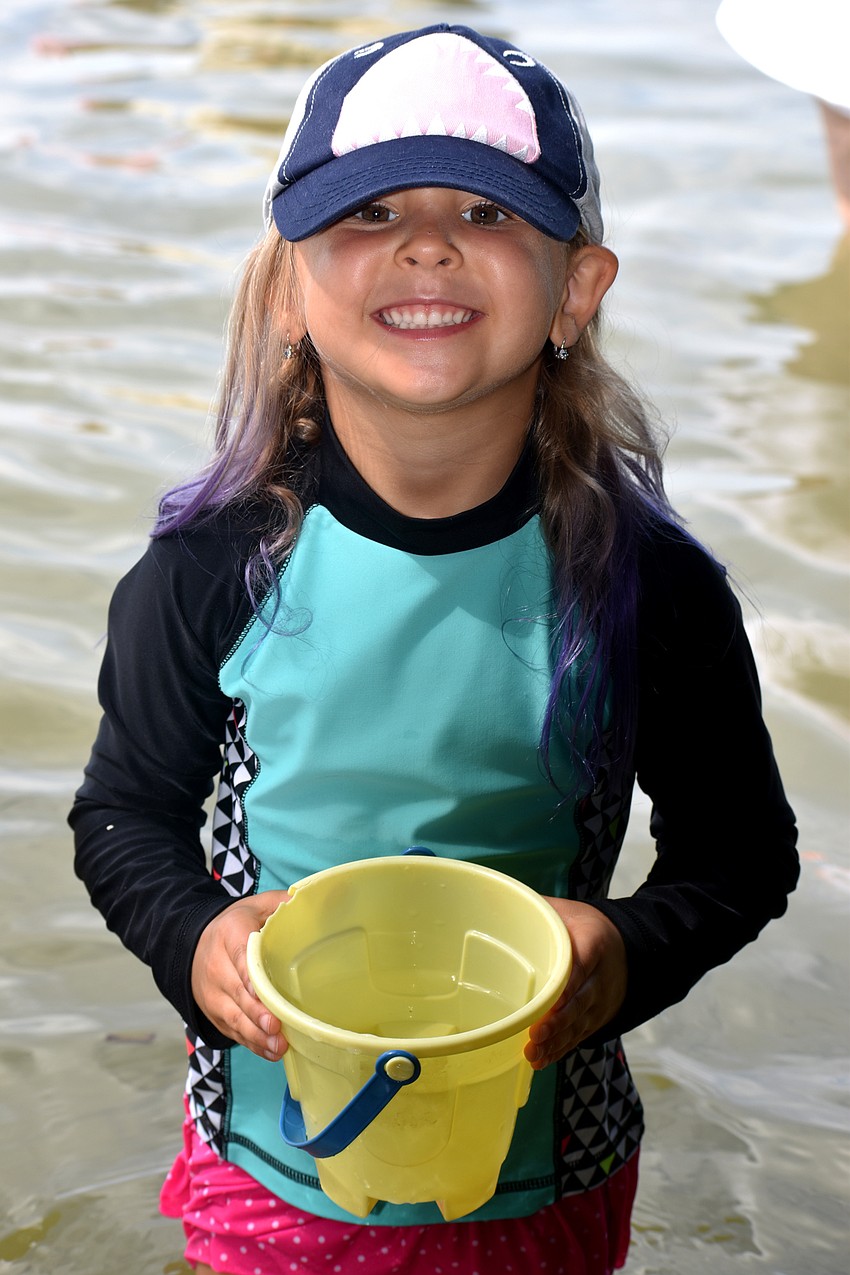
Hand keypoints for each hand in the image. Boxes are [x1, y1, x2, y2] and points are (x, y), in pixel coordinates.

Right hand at [191, 891, 289, 1059]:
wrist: (191, 942)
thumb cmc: (235, 925)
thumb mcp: (254, 905)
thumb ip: (279, 904)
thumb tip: (305, 904)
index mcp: (229, 936)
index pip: (239, 958)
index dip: (251, 978)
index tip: (266, 995)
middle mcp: (217, 967)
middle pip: (237, 994)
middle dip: (257, 1014)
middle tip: (277, 1028)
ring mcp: (213, 993)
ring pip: (233, 1017)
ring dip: (255, 1035)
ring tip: (278, 1047)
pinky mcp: (214, 1013)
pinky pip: (232, 1031)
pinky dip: (251, 1043)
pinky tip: (270, 1052)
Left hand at [524, 898, 626, 1069]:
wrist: (625, 948)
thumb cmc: (584, 926)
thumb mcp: (567, 910)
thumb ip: (540, 909)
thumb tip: (497, 902)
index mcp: (593, 942)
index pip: (581, 965)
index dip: (565, 986)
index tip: (548, 1002)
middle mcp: (600, 976)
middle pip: (579, 1002)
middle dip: (558, 1021)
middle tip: (535, 1034)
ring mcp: (600, 1001)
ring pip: (578, 1024)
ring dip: (556, 1040)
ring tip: (533, 1053)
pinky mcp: (595, 1018)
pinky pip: (578, 1036)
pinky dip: (560, 1048)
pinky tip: (542, 1059)